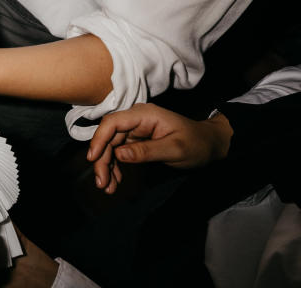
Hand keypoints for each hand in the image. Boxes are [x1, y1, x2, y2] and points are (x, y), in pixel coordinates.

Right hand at [86, 103, 232, 194]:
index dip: (99, 139)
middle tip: (102, 183)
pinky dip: (115, 167)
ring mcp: (135, 130)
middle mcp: (135, 120)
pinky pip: (120, 153)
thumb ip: (146, 151)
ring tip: (107, 187)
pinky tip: (115, 181)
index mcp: (144, 115)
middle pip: (109, 138)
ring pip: (112, 147)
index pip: (113, 123)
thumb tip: (119, 154)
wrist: (210, 145)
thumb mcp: (174, 149)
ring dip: (107, 166)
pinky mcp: (136, 141)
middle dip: (102, 160)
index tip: (92, 159)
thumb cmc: (196, 144)